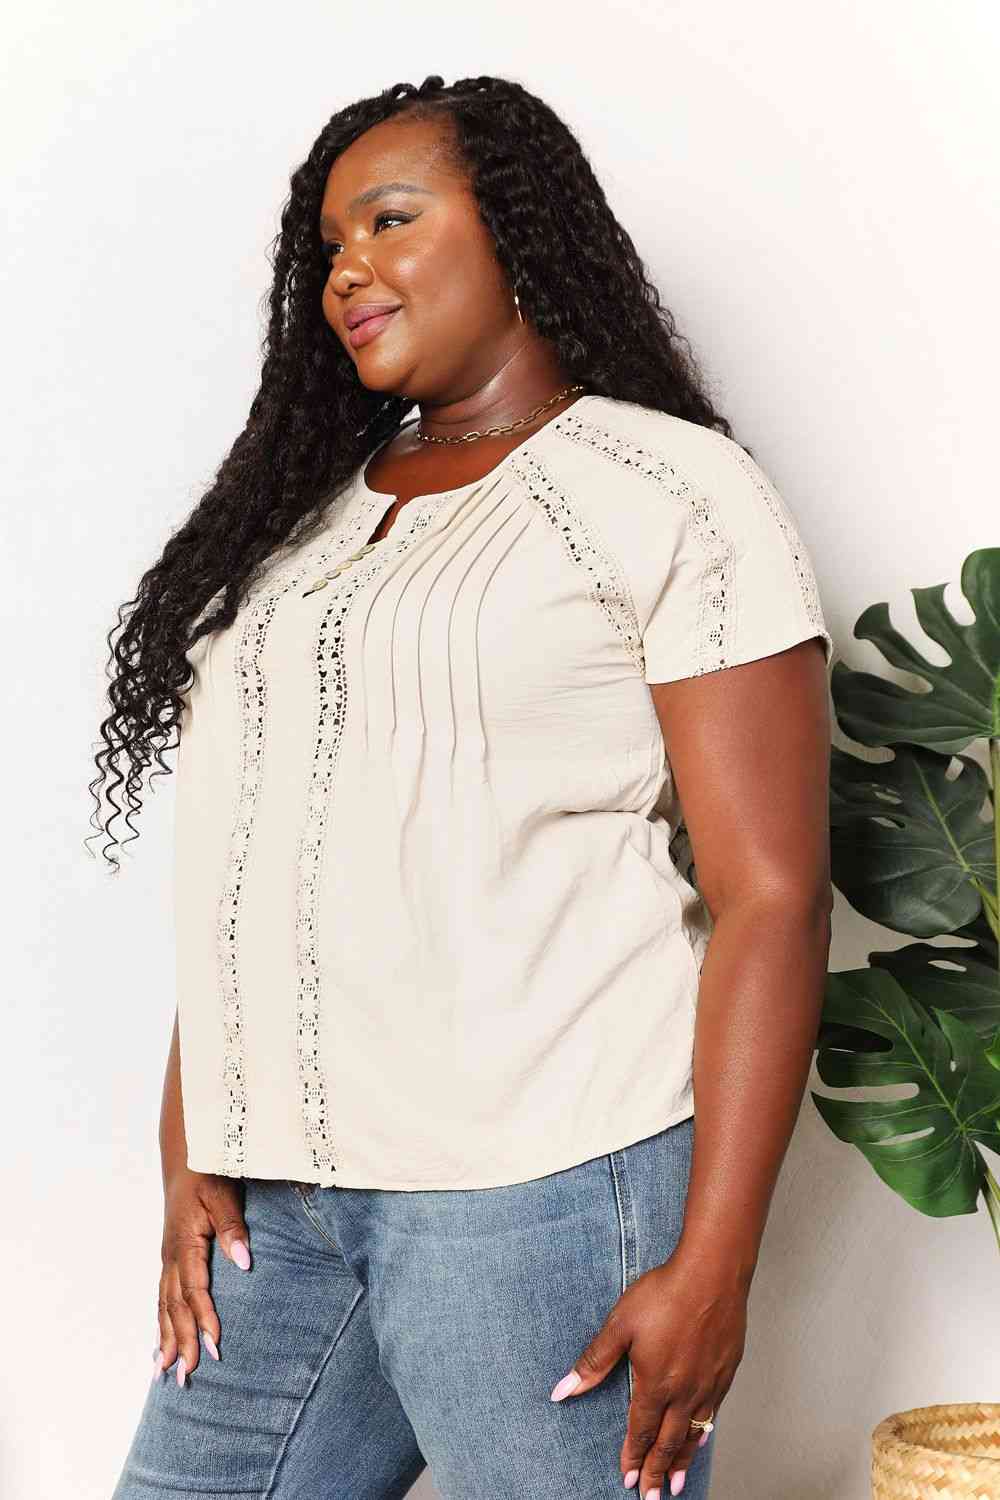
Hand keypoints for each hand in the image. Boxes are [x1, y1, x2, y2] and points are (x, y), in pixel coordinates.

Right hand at [152, 1168, 251, 1385]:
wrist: (186, 1155)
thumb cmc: (208, 1172)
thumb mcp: (224, 1194)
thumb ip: (233, 1227)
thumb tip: (244, 1262)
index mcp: (185, 1243)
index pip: (195, 1290)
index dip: (204, 1319)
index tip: (214, 1347)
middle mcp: (171, 1256)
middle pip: (174, 1307)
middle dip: (181, 1342)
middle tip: (186, 1378)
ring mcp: (167, 1259)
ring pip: (164, 1306)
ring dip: (166, 1340)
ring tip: (164, 1375)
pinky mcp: (169, 1259)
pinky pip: (162, 1298)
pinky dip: (160, 1324)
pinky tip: (160, 1346)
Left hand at [549, 1246, 747, 1497]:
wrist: (712, 1273)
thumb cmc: (665, 1294)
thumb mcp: (620, 1325)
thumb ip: (594, 1362)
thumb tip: (562, 1390)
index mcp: (655, 1384)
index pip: (641, 1431)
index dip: (633, 1457)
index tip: (628, 1480)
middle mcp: (684, 1392)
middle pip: (668, 1443)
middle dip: (656, 1472)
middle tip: (651, 1498)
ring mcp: (709, 1384)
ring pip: (693, 1434)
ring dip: (682, 1460)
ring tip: (676, 1484)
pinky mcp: (726, 1371)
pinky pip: (713, 1414)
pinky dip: (703, 1433)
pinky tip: (702, 1436)